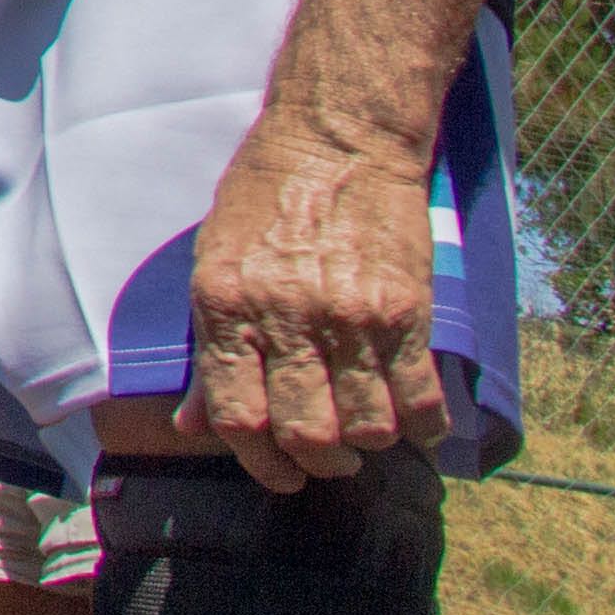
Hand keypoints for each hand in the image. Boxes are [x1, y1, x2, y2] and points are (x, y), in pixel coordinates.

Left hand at [179, 111, 447, 490]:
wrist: (335, 141)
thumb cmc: (264, 201)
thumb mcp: (212, 265)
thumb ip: (207, 351)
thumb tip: (192, 427)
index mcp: (225, 307)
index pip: (237, 418)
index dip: (260, 463)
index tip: (279, 473)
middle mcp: (286, 318)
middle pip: (307, 434)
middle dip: (319, 462)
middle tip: (328, 456)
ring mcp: (350, 317)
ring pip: (368, 427)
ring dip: (369, 445)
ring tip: (366, 431)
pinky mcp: (406, 310)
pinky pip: (421, 399)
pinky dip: (422, 427)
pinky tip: (413, 421)